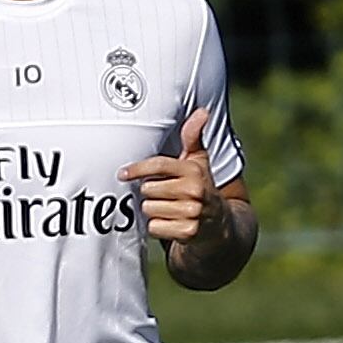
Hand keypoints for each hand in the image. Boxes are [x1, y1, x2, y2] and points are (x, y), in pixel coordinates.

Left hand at [121, 111, 224, 244]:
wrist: (220, 224)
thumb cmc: (201, 187)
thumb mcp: (199, 162)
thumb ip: (194, 137)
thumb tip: (202, 111)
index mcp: (194, 170)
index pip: (158, 165)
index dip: (137, 169)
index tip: (122, 174)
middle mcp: (195, 190)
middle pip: (147, 189)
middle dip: (150, 193)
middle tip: (163, 195)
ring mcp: (192, 212)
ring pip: (148, 209)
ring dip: (153, 210)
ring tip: (168, 208)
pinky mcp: (188, 232)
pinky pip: (154, 227)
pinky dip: (157, 227)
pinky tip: (171, 223)